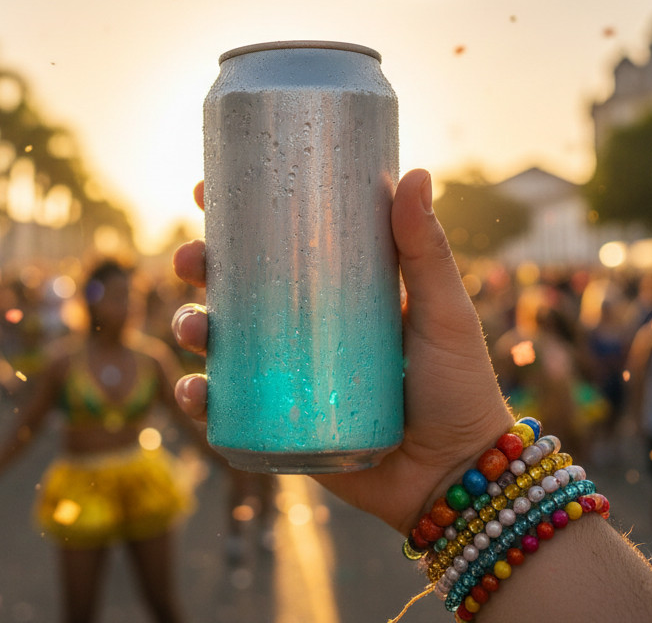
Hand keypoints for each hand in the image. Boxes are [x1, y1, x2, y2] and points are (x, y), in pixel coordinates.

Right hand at [171, 170, 512, 534]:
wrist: (458, 477)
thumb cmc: (460, 389)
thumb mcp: (444, 312)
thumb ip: (428, 252)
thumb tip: (417, 174)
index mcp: (339, 294)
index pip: (279, 246)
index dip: (236, 220)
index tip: (205, 192)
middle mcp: (305, 333)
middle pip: (236, 291)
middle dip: (200, 271)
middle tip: (191, 261)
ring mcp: (288, 381)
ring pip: (222, 347)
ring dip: (193, 329)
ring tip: (195, 329)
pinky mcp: (279, 429)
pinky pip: (227, 413)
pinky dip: (201, 401)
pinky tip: (195, 391)